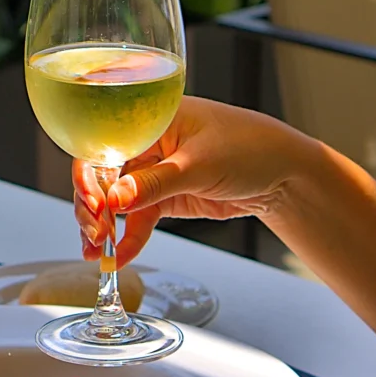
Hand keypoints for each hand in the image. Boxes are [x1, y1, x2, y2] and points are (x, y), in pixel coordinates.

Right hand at [73, 97, 317, 265]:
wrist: (286, 175)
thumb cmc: (251, 148)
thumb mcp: (200, 164)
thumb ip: (154, 183)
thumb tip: (114, 200)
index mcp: (148, 119)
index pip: (102, 145)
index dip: (89, 176)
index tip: (94, 204)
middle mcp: (144, 143)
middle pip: (101, 176)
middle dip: (92, 208)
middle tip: (95, 235)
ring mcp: (152, 172)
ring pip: (114, 202)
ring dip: (103, 229)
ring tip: (96, 253)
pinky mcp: (163, 197)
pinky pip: (137, 219)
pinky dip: (127, 238)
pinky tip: (118, 257)